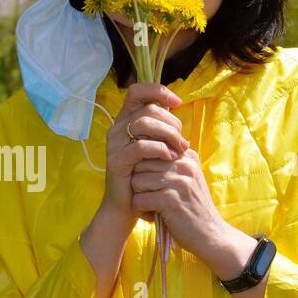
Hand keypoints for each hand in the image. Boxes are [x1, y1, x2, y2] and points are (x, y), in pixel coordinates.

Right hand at [99, 83, 189, 224]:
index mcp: (125, 121)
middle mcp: (117, 128)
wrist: (126, 207)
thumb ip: (160, 129)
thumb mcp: (154, 148)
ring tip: (179, 150)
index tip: (178, 103)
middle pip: (147, 108)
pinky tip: (169, 158)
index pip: (137, 91)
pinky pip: (141, 146)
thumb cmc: (144, 176)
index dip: (158, 91)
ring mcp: (114, 144)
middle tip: (183, 141)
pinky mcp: (117, 161)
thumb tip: (176, 111)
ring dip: (168, 134)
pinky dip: (160, 149)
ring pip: (143, 123)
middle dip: (171, 122)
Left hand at [128, 146, 222, 260]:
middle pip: (140, 165)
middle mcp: (184, 165)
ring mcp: (178, 182)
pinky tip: (152, 216)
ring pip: (137, 181)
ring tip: (151, 207)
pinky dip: (141, 211)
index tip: (153, 185)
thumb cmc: (193, 207)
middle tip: (148, 198)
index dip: (144, 170)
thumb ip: (170, 165)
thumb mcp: (188, 180)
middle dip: (139, 183)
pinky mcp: (170, 200)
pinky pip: (139, 199)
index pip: (151, 151)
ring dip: (139, 197)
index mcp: (187, 157)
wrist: (211, 234)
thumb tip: (141, 151)